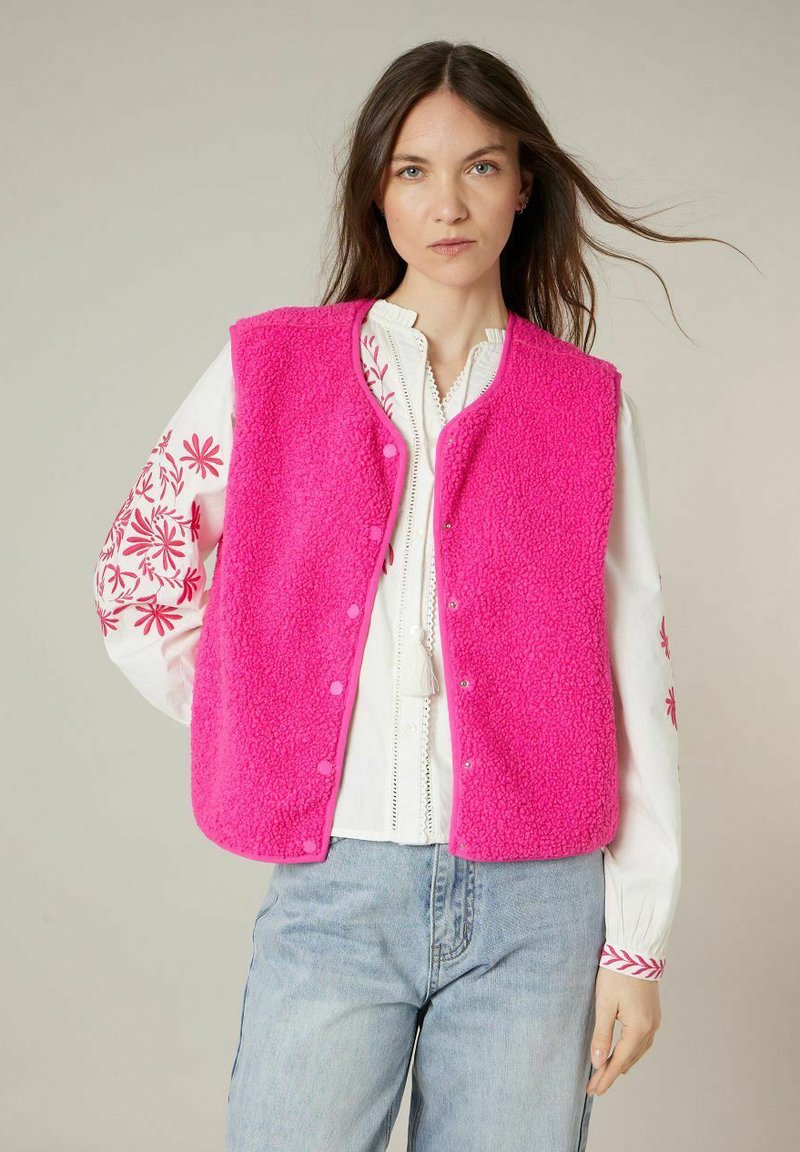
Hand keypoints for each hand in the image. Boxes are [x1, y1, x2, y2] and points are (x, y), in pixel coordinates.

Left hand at [586, 966, 661, 1094]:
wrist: (636, 950)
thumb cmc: (617, 973)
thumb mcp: (604, 1004)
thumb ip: (602, 1035)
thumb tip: (598, 1062)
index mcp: (638, 1028)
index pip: (619, 1061)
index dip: (605, 1077)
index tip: (593, 1090)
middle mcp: (650, 1028)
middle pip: (629, 1059)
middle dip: (611, 1072)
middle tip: (595, 1085)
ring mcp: (654, 1021)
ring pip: (637, 1051)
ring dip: (622, 1062)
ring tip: (607, 1074)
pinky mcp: (653, 1014)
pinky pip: (643, 1041)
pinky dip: (631, 1051)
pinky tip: (624, 1053)